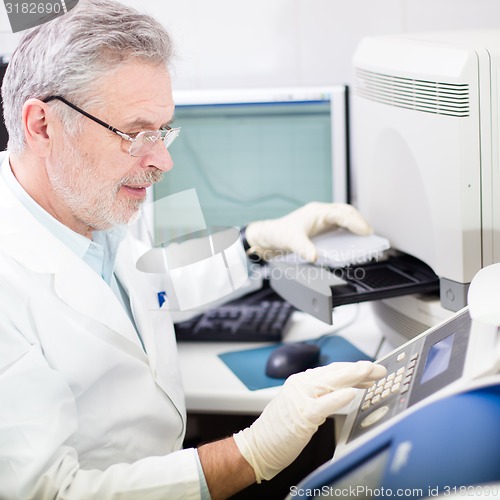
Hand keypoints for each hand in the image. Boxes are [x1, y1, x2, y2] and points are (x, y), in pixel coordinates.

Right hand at [233, 360, 385, 481]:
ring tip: (369, 372)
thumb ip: (319, 396)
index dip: (353, 370)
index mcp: (301, 382)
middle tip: (378, 368)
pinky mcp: (301, 415)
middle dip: (358, 369)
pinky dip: (337, 397)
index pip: (332, 371)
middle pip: (334, 372)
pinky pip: (323, 404)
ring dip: (352, 376)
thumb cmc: (280, 430)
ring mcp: (300, 398)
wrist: (257, 446)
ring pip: (330, 381)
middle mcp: (300, 385)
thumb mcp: (301, 406)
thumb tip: (344, 391)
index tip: (370, 371)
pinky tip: (351, 393)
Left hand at [244, 202, 371, 261]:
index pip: (341, 213)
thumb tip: (314, 257)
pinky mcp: (323, 228)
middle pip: (347, 213)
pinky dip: (349, 233)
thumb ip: (303, 248)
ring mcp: (323, 220)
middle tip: (370, 236)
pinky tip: (353, 244)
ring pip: (345, 219)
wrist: (271, 236)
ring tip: (366, 240)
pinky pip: (341, 227)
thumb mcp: (290, 241)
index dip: (355, 222)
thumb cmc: (280, 234)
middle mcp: (322, 214)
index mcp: (317, 212)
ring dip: (356, 227)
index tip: (365, 231)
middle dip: (360, 222)